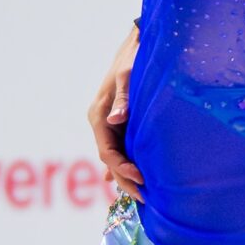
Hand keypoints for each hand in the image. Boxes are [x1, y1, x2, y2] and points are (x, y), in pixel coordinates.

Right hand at [88, 25, 143, 199]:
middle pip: (110, 160)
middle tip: (146, 198)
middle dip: (125, 180)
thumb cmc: (133, 60)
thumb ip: (124, 99)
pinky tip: (131, 180)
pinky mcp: (119, 123)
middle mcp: (100, 122)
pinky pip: (120, 149)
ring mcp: (109, 124)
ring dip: (126, 176)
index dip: (122, 170)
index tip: (141, 180)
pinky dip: (125, 165)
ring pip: (115, 157)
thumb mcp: (128, 77)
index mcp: (98, 116)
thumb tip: (114, 119)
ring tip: (144, 195)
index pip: (107, 153)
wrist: (135, 46)